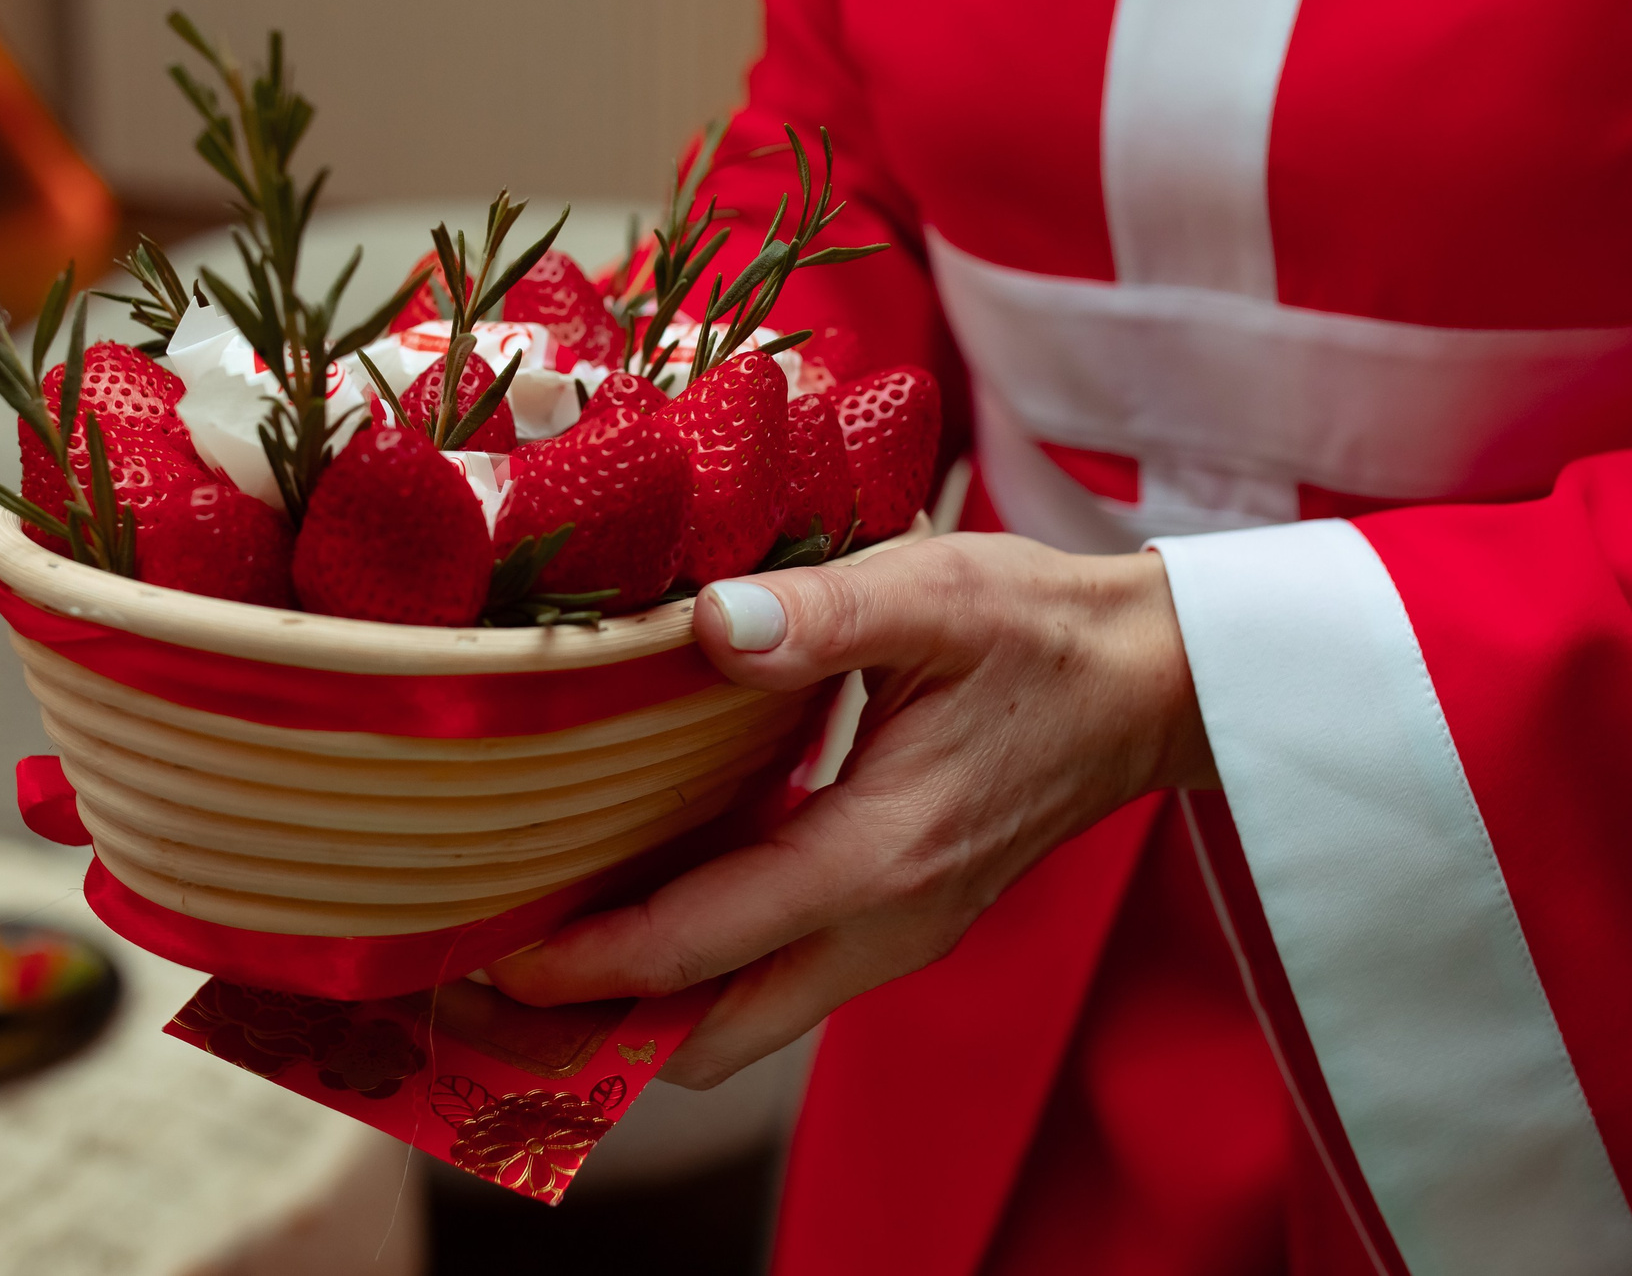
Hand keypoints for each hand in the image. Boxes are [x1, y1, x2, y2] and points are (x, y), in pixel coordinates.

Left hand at [487, 530, 1210, 1086]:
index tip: (489, 954)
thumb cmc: (1046, 633)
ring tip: (530, 955)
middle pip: (710, 1037)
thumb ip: (825, 612)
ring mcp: (893, 935)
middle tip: (480, 980)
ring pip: (740, 1022)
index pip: (701, 947)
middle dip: (591, 1032)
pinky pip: (772, 981)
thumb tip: (712, 621)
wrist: (1152, 682)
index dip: (586, 965)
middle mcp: (883, 927)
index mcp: (880, 859)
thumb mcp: (939, 593)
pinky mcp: (894, 918)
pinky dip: (691, 974)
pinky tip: (631, 906)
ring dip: (638, 1011)